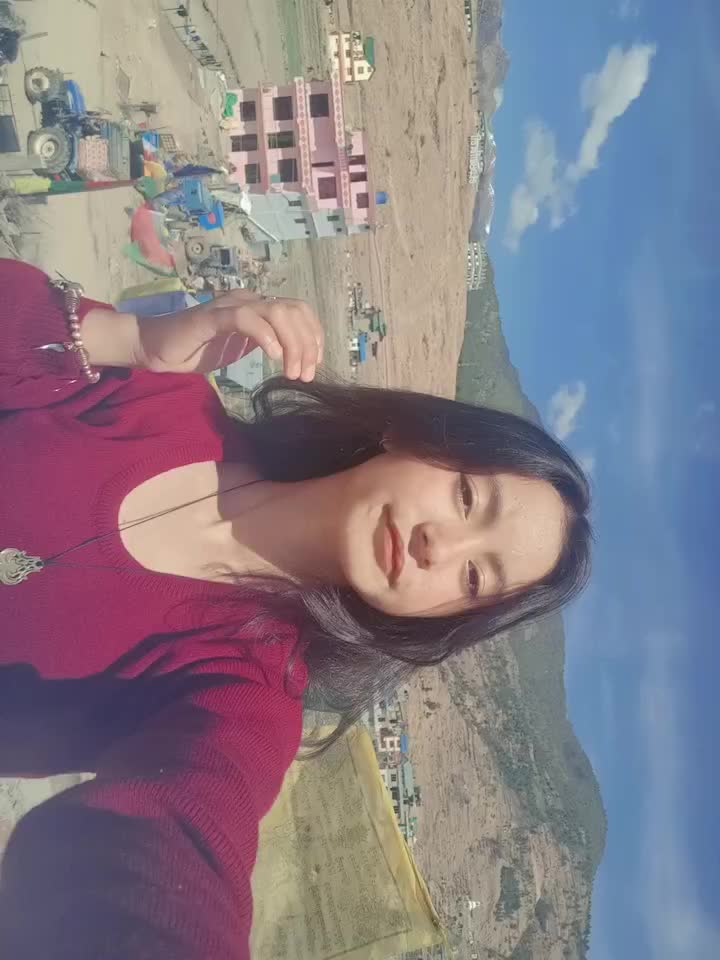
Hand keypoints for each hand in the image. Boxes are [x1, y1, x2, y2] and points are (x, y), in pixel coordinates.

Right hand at [134, 291, 323, 379]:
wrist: (155, 348)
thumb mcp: (240, 348)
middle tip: (305, 375)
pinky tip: (272, 357)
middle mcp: (247, 300)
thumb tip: (295, 356)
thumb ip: (265, 343)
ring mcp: (230, 306)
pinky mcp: (212, 317)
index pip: (298, 309)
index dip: (314, 334)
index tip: (315, 363)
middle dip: (307, 344)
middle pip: (294, 310)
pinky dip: (265, 336)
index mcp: (257, 306)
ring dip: (292, 344)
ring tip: (291, 371)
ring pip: (277, 313)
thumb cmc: (196, 350)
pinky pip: (246, 319)